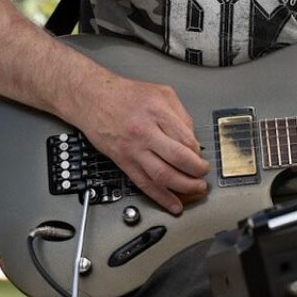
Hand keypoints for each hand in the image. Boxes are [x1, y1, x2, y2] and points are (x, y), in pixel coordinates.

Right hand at [72, 74, 209, 214]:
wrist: (92, 99)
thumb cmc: (125, 95)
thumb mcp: (162, 93)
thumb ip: (181, 115)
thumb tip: (193, 139)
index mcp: (157, 113)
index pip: (186, 139)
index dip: (199, 152)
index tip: (202, 156)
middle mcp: (145, 132)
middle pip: (178, 159)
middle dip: (196, 171)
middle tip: (203, 174)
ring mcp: (133, 149)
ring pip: (162, 176)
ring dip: (183, 187)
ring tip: (196, 189)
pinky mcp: (123, 162)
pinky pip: (144, 184)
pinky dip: (161, 197)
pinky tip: (173, 204)